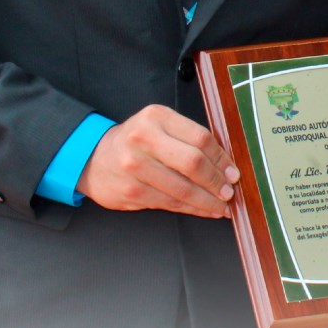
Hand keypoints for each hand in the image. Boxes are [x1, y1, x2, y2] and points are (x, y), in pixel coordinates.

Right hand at [78, 104, 237, 218]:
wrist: (94, 158)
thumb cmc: (135, 142)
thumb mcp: (159, 126)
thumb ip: (188, 138)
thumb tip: (225, 164)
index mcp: (156, 117)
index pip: (200, 138)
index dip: (222, 158)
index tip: (233, 172)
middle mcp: (144, 139)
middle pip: (193, 163)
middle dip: (216, 181)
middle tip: (229, 192)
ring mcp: (135, 167)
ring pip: (183, 188)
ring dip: (208, 201)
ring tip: (221, 206)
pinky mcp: (132, 191)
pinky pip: (171, 203)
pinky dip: (192, 209)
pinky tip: (204, 210)